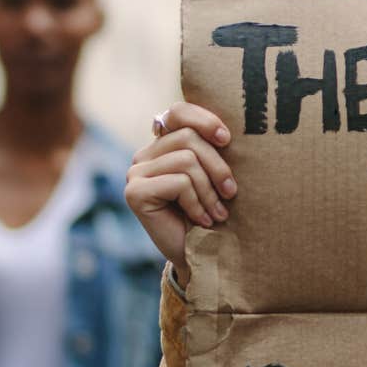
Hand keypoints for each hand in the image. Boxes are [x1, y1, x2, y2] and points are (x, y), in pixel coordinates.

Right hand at [126, 102, 236, 288]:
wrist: (200, 254)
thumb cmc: (211, 213)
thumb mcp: (214, 176)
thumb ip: (211, 149)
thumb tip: (224, 130)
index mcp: (162, 145)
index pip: (178, 112)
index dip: (204, 119)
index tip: (227, 139)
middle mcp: (144, 155)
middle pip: (189, 139)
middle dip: (218, 166)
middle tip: (231, 193)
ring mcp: (135, 173)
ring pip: (187, 160)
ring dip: (210, 190)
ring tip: (218, 212)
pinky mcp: (134, 192)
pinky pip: (179, 183)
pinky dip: (198, 203)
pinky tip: (202, 220)